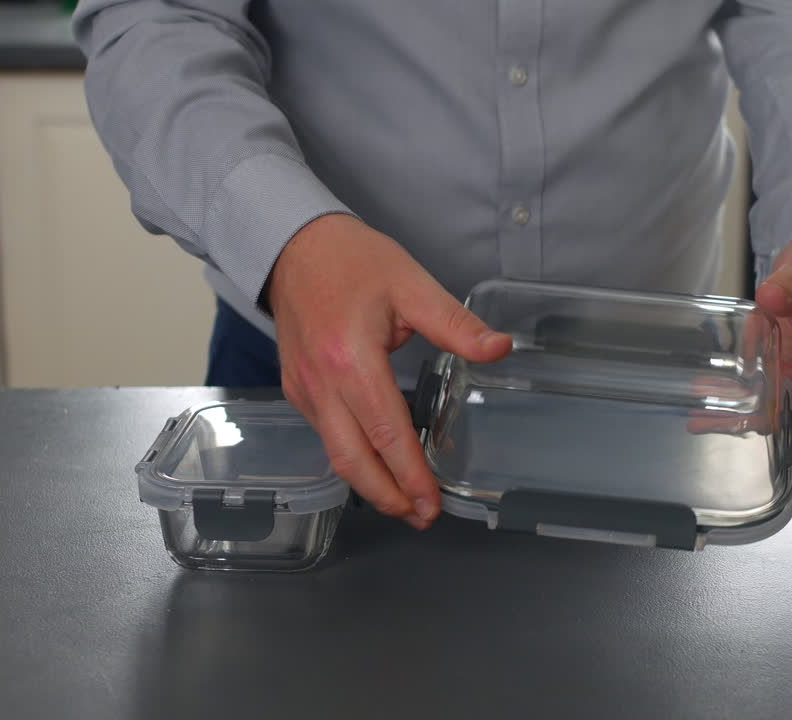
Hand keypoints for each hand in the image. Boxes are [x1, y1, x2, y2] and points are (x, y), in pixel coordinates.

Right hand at [265, 214, 511, 528]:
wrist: (292, 245)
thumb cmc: (351, 260)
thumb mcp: (412, 284)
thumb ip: (456, 324)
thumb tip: (500, 349)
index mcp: (351, 361)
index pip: (387, 434)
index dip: (411, 475)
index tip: (432, 503)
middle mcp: (321, 384)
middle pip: (353, 460)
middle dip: (389, 496)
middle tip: (421, 517)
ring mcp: (303, 390)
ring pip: (334, 453)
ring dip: (369, 484)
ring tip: (404, 501)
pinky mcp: (295, 388)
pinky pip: (324, 434)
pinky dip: (352, 457)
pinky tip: (377, 463)